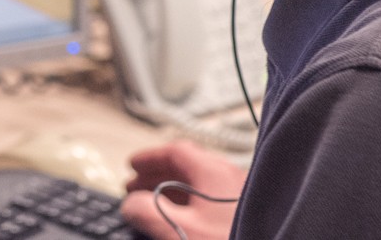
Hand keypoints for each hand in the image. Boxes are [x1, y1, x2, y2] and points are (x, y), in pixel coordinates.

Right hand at [117, 140, 245, 239]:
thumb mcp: (177, 229)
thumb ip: (147, 212)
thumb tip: (131, 204)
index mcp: (213, 172)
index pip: (176, 151)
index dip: (150, 158)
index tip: (132, 166)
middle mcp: (230, 178)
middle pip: (188, 166)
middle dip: (158, 175)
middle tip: (137, 186)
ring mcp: (242, 196)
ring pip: (201, 185)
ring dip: (174, 191)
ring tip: (155, 206)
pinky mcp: (249, 215)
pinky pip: (212, 201)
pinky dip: (191, 205)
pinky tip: (184, 223)